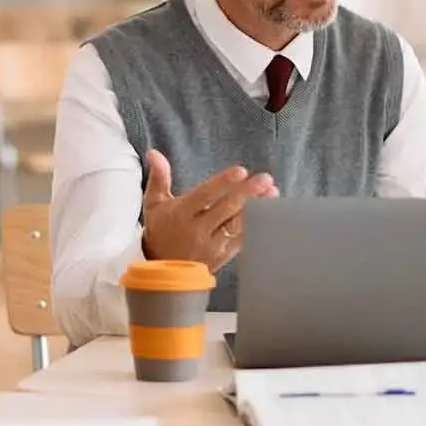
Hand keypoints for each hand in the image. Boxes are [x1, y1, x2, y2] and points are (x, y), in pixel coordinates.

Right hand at [140, 150, 277, 270]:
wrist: (162, 272)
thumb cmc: (160, 231)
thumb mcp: (154, 204)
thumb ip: (159, 177)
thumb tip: (154, 153)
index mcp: (181, 213)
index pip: (204, 195)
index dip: (223, 183)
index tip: (240, 171)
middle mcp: (197, 230)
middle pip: (225, 209)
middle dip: (247, 193)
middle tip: (265, 179)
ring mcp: (212, 245)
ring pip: (237, 224)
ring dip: (257, 208)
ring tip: (271, 192)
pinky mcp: (223, 256)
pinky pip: (243, 240)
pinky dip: (257, 226)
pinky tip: (268, 213)